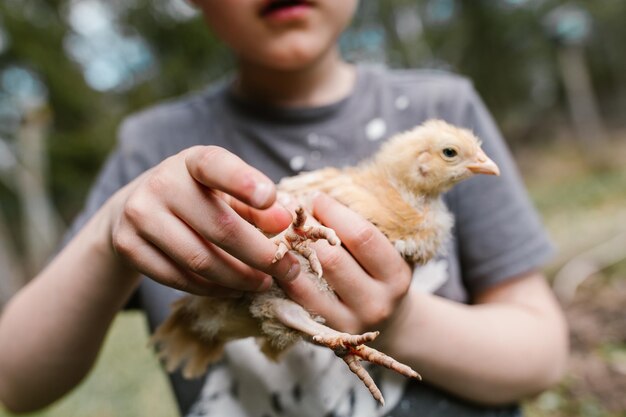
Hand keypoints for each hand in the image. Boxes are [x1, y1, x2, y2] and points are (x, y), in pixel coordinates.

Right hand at [107, 146, 300, 294]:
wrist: (138, 208)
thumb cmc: (198, 197)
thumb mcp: (228, 191)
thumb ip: (258, 205)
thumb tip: (284, 221)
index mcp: (192, 161)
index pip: (216, 166)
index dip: (243, 181)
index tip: (270, 197)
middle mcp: (161, 183)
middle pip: (219, 228)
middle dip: (260, 255)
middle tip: (286, 270)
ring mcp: (139, 215)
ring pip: (200, 260)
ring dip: (239, 278)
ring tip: (263, 283)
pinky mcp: (128, 246)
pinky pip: (178, 278)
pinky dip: (212, 289)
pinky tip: (232, 288)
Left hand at [280, 193, 411, 333]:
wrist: (391, 325)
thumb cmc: (382, 276)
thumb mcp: (387, 253)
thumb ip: (361, 229)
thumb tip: (319, 196)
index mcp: (396, 275)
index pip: (362, 237)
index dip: (334, 213)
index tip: (317, 196)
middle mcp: (376, 303)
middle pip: (333, 259)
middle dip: (308, 230)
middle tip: (292, 210)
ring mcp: (349, 322)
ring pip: (310, 282)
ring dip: (290, 251)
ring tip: (280, 230)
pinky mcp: (325, 334)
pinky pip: (297, 300)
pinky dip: (284, 276)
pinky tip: (277, 258)